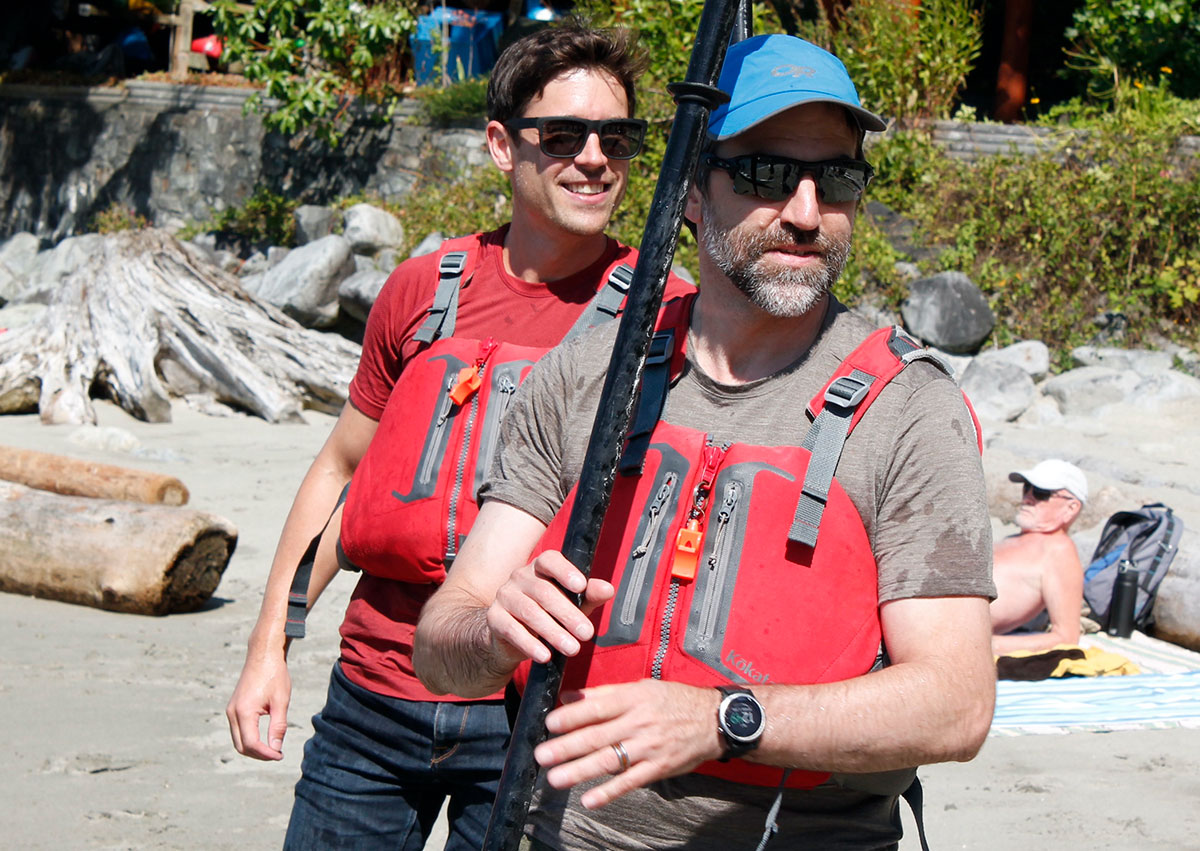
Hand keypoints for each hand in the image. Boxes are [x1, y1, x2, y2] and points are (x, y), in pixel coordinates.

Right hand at [226, 643, 290, 760]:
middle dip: (259, 754)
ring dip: (253, 748)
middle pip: (241, 746)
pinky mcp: (234, 707)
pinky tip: (264, 738)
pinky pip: (238, 730)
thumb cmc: (275, 675)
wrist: (264, 654)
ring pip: (238, 740)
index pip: (251, 744)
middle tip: (277, 754)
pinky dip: (249, 738)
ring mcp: (231, 710)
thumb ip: (278, 727)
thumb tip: (276, 749)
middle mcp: (233, 713)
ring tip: (272, 749)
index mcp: (244, 712)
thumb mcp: (281, 702)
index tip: (280, 756)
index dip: (266, 754)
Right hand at [486, 550, 613, 665]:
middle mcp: (520, 577)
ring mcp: (505, 596)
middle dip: (568, 614)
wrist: (510, 635)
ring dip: (553, 632)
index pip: (550, 560)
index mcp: (540, 567)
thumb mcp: (571, 604)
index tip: (581, 586)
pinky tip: (544, 656)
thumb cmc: (547, 614)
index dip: (565, 571)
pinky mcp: (494, 617)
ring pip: (529, 611)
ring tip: (572, 648)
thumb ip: (589, 596)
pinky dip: (530, 644)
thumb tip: (608, 589)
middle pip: (544, 591)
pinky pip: (511, 629)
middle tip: (587, 634)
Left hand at [533, 680, 723, 808]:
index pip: (597, 707)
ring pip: (610, 760)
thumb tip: (570, 697)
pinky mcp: (658, 768)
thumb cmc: (674, 701)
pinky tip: (589, 799)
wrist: (713, 719)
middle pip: (598, 736)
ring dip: (580, 770)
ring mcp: (649, 747)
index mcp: (634, 698)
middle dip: (567, 747)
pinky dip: (609, 792)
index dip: (572, 716)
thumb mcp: (641, 688)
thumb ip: (604, 693)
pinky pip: (630, 782)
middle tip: (542, 754)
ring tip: (556, 778)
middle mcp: (639, 722)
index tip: (549, 723)